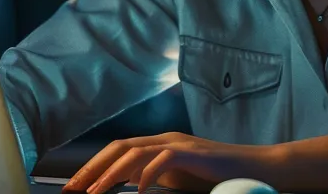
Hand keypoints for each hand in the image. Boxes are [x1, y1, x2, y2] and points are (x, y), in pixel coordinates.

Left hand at [66, 132, 275, 193]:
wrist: (255, 168)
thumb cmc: (218, 176)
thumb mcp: (178, 177)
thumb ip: (154, 176)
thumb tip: (128, 184)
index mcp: (159, 144)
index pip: (118, 151)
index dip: (93, 166)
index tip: (74, 186)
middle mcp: (165, 139)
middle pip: (118, 147)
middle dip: (92, 167)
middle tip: (72, 188)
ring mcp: (178, 144)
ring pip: (133, 152)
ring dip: (110, 173)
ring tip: (95, 192)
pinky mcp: (192, 153)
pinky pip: (161, 160)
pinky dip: (146, 175)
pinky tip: (136, 191)